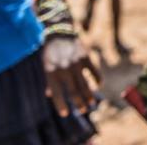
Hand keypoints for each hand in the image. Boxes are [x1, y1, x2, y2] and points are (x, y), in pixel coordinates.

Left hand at [35, 0, 101, 115]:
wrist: (60, 32)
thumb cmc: (52, 51)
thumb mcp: (47, 65)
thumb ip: (50, 80)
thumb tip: (50, 95)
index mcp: (52, 73)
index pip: (56, 93)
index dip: (60, 105)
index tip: (65, 114)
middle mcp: (64, 70)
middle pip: (73, 91)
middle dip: (79, 103)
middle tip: (84, 111)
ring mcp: (76, 64)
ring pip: (84, 84)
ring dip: (89, 95)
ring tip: (92, 104)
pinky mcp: (85, 57)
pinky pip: (93, 71)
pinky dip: (97, 79)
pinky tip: (99, 85)